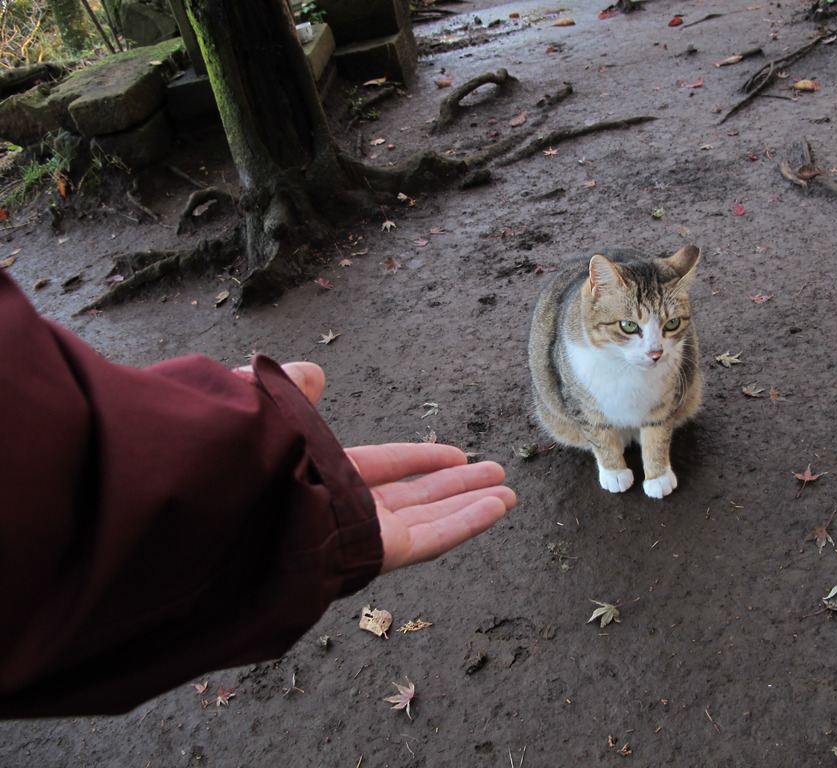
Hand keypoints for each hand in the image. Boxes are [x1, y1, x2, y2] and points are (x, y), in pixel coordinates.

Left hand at [241, 362, 513, 571]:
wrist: (227, 505)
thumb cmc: (240, 461)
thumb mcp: (269, 411)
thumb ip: (292, 393)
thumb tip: (310, 372)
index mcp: (320, 478)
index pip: (381, 468)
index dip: (419, 459)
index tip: (455, 454)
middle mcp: (345, 510)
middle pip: (415, 496)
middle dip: (456, 485)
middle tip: (493, 474)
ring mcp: (364, 534)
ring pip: (432, 517)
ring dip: (472, 502)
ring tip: (510, 491)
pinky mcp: (379, 553)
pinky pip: (433, 537)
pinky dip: (468, 521)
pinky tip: (498, 505)